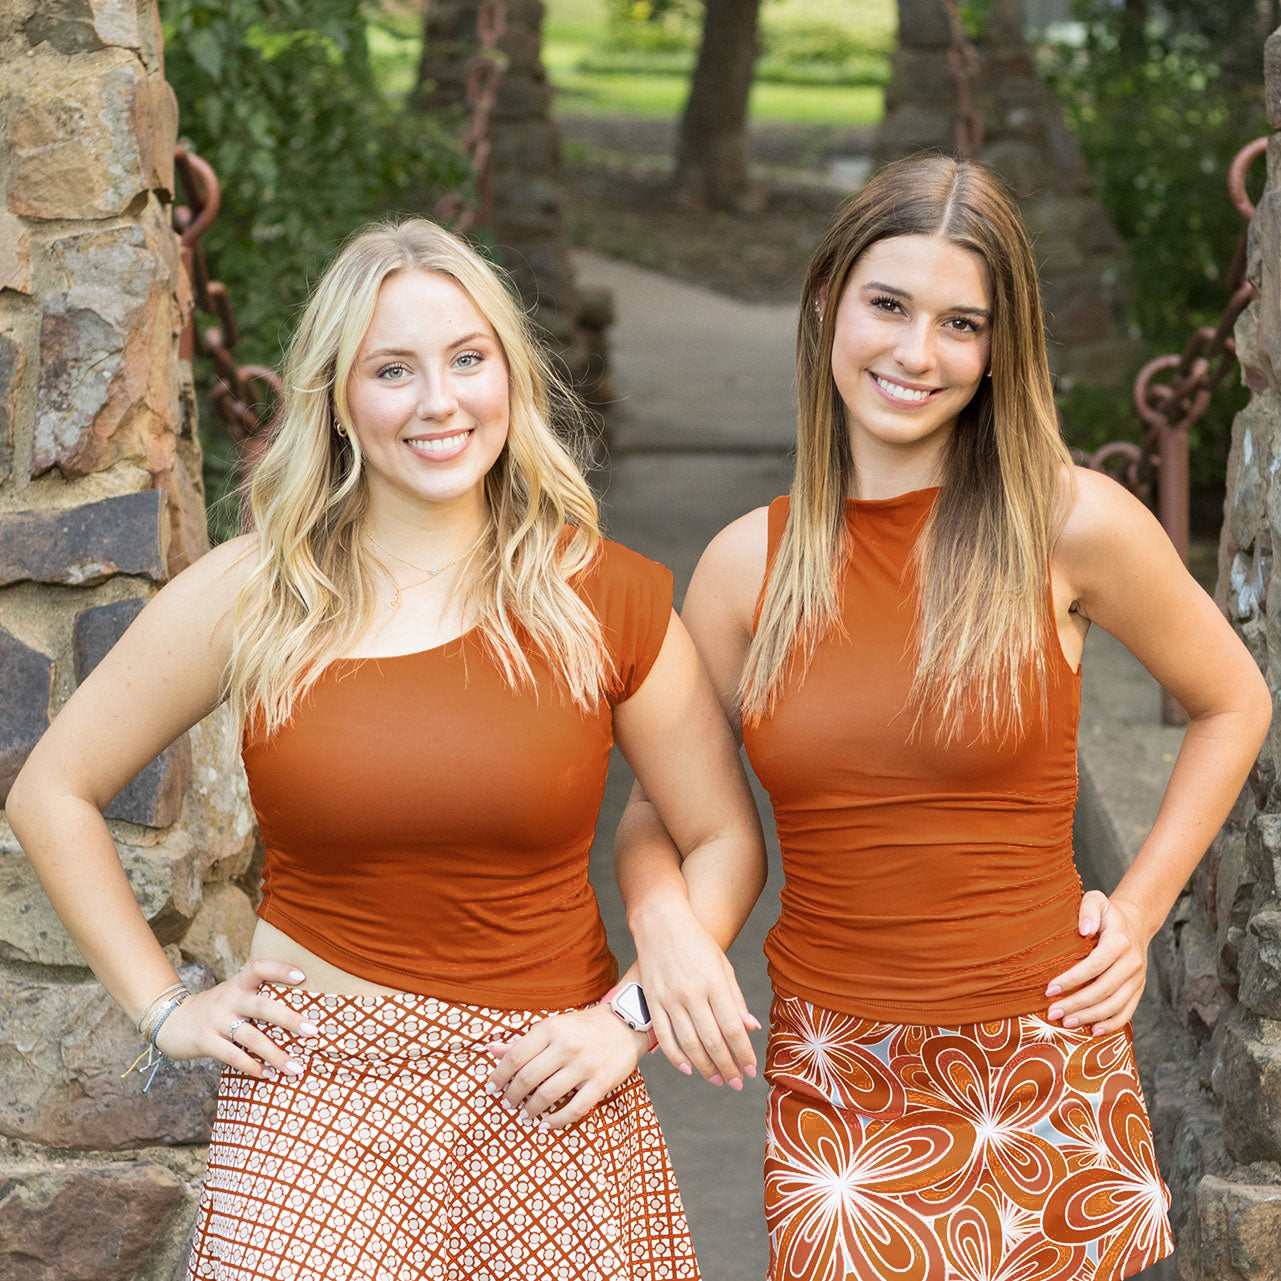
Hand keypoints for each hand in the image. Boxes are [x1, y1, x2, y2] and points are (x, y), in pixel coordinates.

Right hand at [152, 959, 318, 1078]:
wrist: (171, 1021)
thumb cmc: (218, 1009)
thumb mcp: (235, 995)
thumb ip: (259, 997)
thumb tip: (303, 1012)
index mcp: (239, 983)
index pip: (259, 968)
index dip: (280, 969)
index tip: (304, 977)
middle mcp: (229, 998)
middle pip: (262, 1006)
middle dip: (290, 1019)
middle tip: (314, 1031)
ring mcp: (216, 1020)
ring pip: (251, 1037)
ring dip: (276, 1054)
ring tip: (296, 1067)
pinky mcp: (205, 1041)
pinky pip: (232, 1055)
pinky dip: (252, 1066)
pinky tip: (268, 1074)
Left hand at [484, 1004, 646, 1129]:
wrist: (626, 1023)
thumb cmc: (583, 1026)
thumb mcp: (552, 1026)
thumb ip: (522, 1041)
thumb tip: (489, 1049)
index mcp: (551, 1028)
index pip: (516, 1056)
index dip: (499, 1075)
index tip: (491, 1088)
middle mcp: (566, 1046)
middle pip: (528, 1078)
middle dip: (512, 1096)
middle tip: (507, 1104)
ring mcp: (584, 1065)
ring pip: (548, 1095)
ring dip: (531, 1110)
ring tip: (525, 1115)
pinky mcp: (601, 1082)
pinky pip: (575, 1108)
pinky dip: (557, 1120)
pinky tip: (547, 1125)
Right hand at [633, 903, 759, 1087]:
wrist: (660, 922)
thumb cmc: (696, 942)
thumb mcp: (722, 965)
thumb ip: (735, 998)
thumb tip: (750, 1027)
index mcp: (714, 983)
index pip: (733, 1028)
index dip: (743, 1053)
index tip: (751, 1069)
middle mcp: (692, 993)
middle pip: (712, 1041)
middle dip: (727, 1067)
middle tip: (737, 1083)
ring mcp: (670, 998)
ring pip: (689, 1044)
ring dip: (706, 1068)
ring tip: (718, 1080)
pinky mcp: (653, 1001)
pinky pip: (664, 1037)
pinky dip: (676, 1057)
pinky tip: (689, 1069)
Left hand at [1044, 890, 1148, 1036]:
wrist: (1135, 922)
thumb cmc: (1108, 913)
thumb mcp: (1096, 900)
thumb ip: (1088, 910)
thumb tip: (1083, 930)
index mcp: (1119, 942)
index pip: (1094, 965)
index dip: (1072, 979)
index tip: (1050, 989)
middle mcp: (1132, 963)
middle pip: (1103, 990)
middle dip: (1076, 1004)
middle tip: (1052, 1013)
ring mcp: (1137, 979)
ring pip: (1115, 1005)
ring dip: (1090, 1016)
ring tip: (1067, 1022)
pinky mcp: (1138, 990)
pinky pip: (1127, 1011)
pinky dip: (1111, 1024)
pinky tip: (1093, 1030)